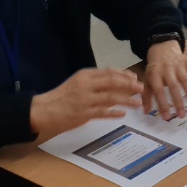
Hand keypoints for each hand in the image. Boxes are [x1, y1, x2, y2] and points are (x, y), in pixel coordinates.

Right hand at [28, 68, 143, 139]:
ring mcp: (85, 100)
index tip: (135, 77)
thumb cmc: (62, 96)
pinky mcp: (83, 114)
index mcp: (85, 75)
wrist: (44, 110)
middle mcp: (86, 85)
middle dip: (129, 85)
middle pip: (112, 82)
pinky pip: (102, 112)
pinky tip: (123, 114)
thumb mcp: (78, 83)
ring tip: (138, 103)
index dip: (124, 74)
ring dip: (126, 100)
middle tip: (142, 88)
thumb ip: (94, 82)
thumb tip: (115, 81)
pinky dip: (113, 113)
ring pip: (110, 98)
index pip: (109, 72)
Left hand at [141, 41, 186, 120]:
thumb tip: (146, 112)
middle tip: (182, 115)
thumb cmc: (155, 69)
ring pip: (186, 80)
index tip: (167, 117)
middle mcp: (167, 69)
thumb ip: (147, 96)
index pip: (159, 90)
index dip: (162, 104)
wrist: (162, 49)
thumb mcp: (147, 80)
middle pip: (174, 86)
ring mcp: (179, 65)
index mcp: (155, 73)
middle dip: (178, 102)